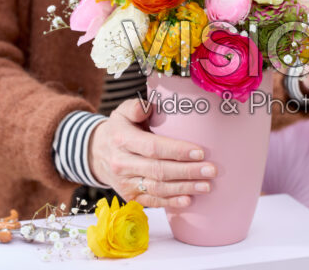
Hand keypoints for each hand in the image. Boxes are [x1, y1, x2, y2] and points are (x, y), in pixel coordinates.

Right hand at [88, 99, 216, 207]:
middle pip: (159, 170)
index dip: (177, 151)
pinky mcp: (130, 196)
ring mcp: (125, 183)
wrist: (97, 153)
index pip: (153, 147)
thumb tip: (147, 106)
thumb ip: (135, 107)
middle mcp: (122, 164)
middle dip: (188, 172)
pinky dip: (171, 202)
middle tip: (211, 170)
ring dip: (184, 188)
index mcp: (122, 139)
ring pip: (158, 188)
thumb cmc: (120, 129)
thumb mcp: (122, 112)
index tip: (201, 152)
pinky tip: (189, 200)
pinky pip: (152, 201)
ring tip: (207, 186)